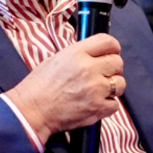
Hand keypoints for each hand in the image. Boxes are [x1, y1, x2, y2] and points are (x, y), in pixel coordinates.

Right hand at [4, 33, 125, 144]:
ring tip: (100, 90)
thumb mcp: (57, 59)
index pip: (108, 42)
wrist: (32, 110)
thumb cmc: (39, 86)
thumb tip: (95, 54)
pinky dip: (108, 105)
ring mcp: (95, 89)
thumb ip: (79, 55)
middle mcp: (89, 68)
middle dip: (113, 68)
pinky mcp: (98, 108)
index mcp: (77, 53)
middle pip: (118, 62)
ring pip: (120, 83)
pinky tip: (96, 103)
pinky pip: (115, 104)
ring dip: (113, 87)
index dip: (113, 47)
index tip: (112, 52)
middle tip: (103, 74)